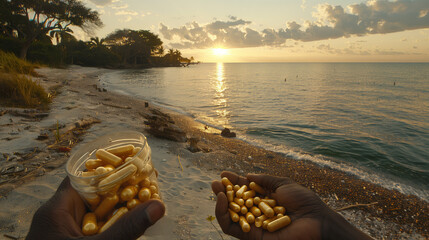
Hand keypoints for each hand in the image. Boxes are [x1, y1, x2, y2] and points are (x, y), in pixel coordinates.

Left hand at [26, 177, 164, 239]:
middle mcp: (60, 216)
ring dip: (118, 209)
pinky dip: (111, 226)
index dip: (107, 168)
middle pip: (92, 193)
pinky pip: (95, 228)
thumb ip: (126, 229)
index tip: (133, 165)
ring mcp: (66, 232)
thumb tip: (159, 206)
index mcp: (57, 209)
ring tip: (144, 199)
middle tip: (146, 184)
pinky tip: (129, 225)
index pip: (82, 176)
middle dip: (119, 189)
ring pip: (96, 212)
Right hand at [212, 171, 371, 239]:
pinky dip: (224, 215)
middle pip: (235, 203)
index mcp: (266, 200)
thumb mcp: (284, 184)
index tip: (224, 174)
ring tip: (218, 190)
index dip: (234, 183)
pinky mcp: (251, 237)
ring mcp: (254, 225)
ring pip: (230, 216)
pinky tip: (224, 200)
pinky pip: (231, 228)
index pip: (246, 191)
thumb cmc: (304, 202)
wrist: (316, 222)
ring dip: (220, 203)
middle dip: (224, 192)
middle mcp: (258, 213)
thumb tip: (248, 175)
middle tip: (216, 182)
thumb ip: (265, 180)